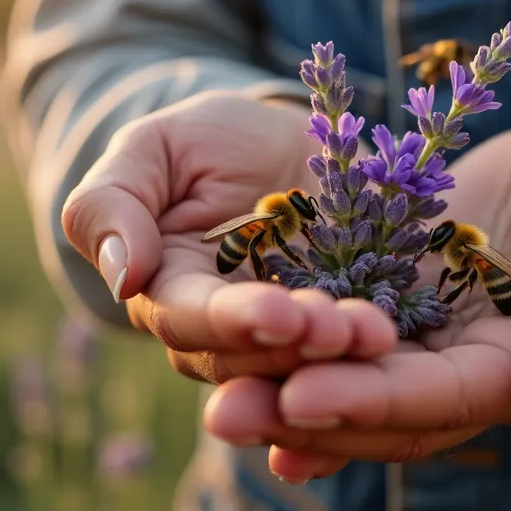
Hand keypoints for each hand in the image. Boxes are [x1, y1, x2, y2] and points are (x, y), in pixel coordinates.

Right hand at [60, 92, 397, 383]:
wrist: (285, 141)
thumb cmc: (206, 142)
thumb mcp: (153, 148)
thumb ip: (111, 203)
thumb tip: (121, 278)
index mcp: (166, 295)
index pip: (189, 321)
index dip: (233, 320)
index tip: (279, 312)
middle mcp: (222, 336)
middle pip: (251, 359)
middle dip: (297, 346)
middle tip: (341, 329)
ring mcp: (286, 342)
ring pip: (304, 370)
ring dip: (340, 361)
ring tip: (376, 335)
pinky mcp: (342, 335)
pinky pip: (354, 364)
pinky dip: (374, 366)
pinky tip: (398, 346)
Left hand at [202, 126, 510, 481]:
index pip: (443, 396)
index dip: (376, 400)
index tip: (304, 399)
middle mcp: (457, 366)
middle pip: (377, 408)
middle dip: (303, 414)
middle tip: (225, 414)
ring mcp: (414, 336)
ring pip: (340, 380)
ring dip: (276, 392)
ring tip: (211, 399)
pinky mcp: (380, 297)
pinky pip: (323, 335)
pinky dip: (279, 352)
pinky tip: (222, 359)